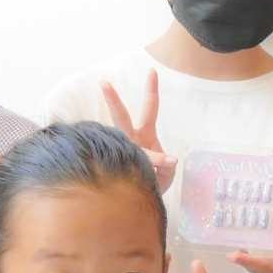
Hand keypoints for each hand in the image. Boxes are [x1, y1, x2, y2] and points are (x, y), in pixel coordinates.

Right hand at [99, 73, 177, 191]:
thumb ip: (167, 166)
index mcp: (145, 135)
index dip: (151, 90)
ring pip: (117, 140)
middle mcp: (130, 140)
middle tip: (103, 82)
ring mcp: (122, 152)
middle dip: (113, 100)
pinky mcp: (118, 166)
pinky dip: (137, 169)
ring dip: (113, 142)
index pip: (149, 108)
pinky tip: (146, 169)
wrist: (142, 201)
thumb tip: (168, 161)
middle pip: (121, 117)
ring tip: (106, 128)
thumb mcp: (167, 173)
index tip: (152, 71)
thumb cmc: (154, 181)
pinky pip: (126, 165)